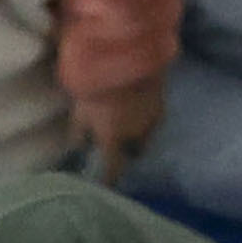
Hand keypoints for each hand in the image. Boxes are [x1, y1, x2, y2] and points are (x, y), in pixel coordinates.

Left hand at [68, 70, 169, 184]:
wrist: (124, 57)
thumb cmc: (96, 88)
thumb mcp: (79, 113)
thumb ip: (79, 134)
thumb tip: (78, 148)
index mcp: (114, 140)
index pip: (114, 169)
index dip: (110, 179)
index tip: (107, 186)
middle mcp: (137, 134)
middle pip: (136, 152)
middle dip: (128, 152)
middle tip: (117, 145)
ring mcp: (153, 117)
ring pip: (147, 134)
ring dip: (139, 133)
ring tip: (128, 121)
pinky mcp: (163, 100)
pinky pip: (154, 117)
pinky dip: (146, 116)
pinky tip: (138, 105)